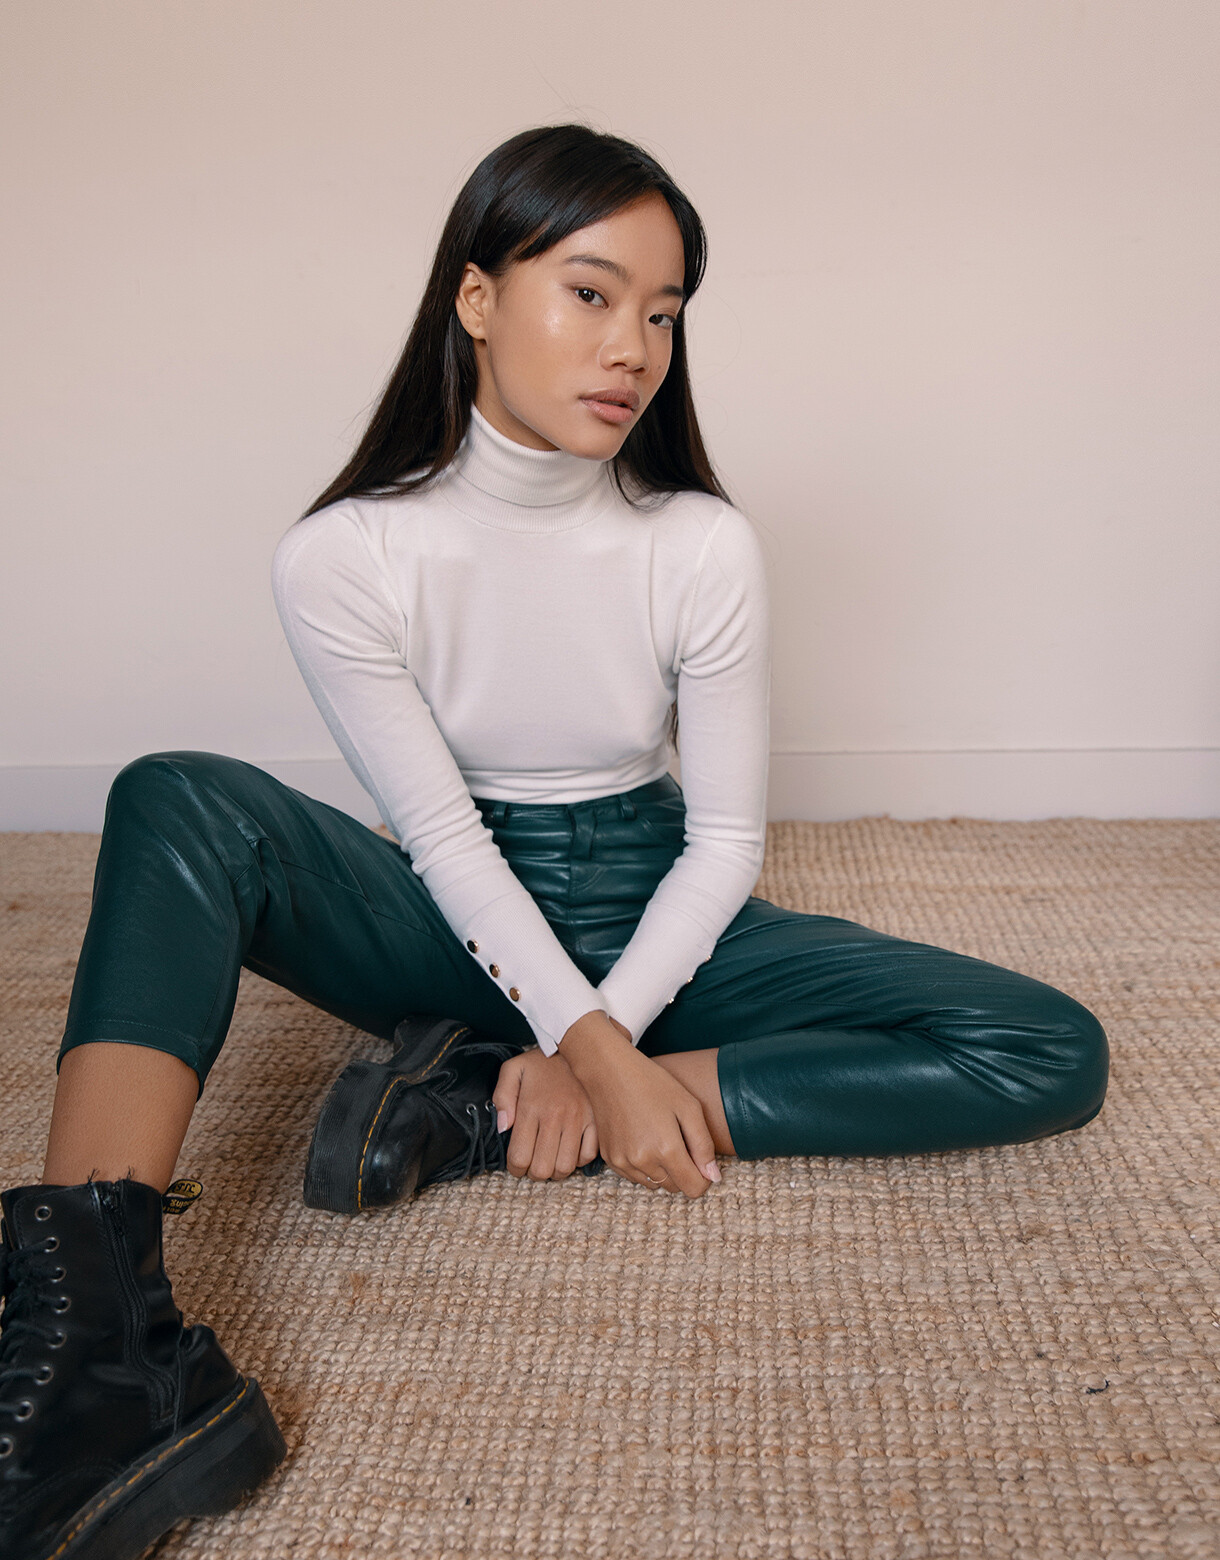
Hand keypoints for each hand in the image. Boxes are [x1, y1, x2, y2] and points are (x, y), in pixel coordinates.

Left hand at [491, 1047, 598, 1180]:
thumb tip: (504, 1128)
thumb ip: (501, 1098)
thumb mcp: (513, 1069)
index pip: (519, 1157)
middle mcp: (555, 1117)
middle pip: (542, 1169)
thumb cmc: (543, 1061)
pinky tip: (571, 1150)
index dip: (515, 1169)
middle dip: (534, 1174)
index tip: (517, 1164)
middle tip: (533, 1165)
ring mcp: (578, 1120)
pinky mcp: (597, 1121)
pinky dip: (579, 1160)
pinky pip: (588, 1156)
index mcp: (532, 1108)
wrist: (579, 1045)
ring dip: (556, 1171)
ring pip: (566, 1167)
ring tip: (551, 1160)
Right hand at [559, 1012, 718, 1198]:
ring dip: (663, 1170)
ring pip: (655, 1184)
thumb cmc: (653, 1083)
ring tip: (659, 1137)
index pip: (694, 1188)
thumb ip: (704, 1145)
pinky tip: (643, 1139)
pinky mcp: (609, 1159)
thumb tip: (713, 1177)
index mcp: (666, 1150)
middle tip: (680, 1140)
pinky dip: (643, 1166)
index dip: (703, 1177)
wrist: (609, 1071)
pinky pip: (635, 1176)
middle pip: (675, 1188)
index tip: (701, 1158)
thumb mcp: (689, 1107)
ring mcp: (623, 1162)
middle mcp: (643, 1162)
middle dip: (683, 1171)